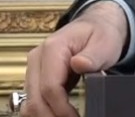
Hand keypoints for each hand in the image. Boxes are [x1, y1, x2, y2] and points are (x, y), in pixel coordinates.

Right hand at [22, 1, 127, 116]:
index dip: (62, 109)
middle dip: (53, 116)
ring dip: (45, 116)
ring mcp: (34, 69)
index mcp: (53, 48)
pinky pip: (33, 102)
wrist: (96, 26)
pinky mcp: (35, 78)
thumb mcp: (104, 42)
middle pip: (35, 100)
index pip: (50, 87)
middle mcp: (37, 59)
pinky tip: (57, 116)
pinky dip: (43, 113)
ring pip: (29, 104)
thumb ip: (93, 55)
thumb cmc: (100, 33)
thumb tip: (79, 63)